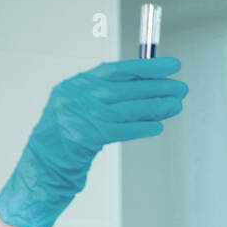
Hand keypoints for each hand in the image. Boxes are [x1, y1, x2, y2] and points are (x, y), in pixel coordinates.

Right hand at [0, 58, 187, 226]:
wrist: (45, 160)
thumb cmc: (69, 132)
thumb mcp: (83, 103)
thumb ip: (110, 94)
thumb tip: (150, 88)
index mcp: (79, 83)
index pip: (120, 69)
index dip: (148, 67)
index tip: (171, 66)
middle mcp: (79, 95)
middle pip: (127, 88)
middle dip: (158, 87)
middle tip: (182, 88)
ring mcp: (82, 116)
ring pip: (127, 109)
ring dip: (156, 108)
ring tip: (177, 105)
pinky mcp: (87, 137)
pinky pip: (121, 131)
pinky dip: (141, 128)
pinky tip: (158, 126)